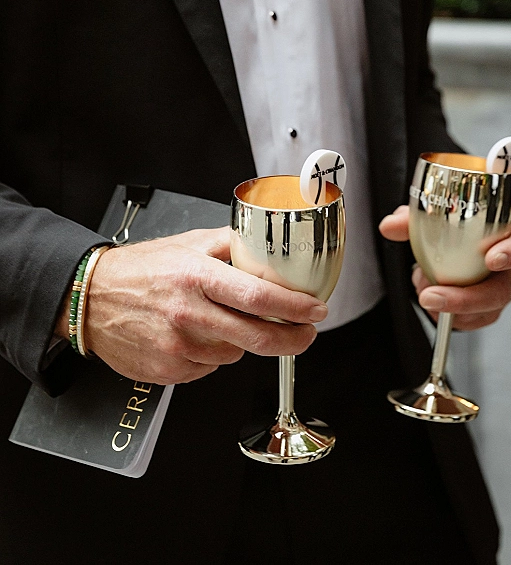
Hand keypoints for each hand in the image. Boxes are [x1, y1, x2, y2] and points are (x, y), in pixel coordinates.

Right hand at [59, 227, 326, 383]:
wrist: (91, 299)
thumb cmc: (140, 269)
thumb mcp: (188, 243)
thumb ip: (231, 245)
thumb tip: (269, 250)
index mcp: (198, 277)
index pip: (259, 297)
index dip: (295, 307)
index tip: (316, 310)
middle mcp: (189, 314)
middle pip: (257, 337)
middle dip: (291, 339)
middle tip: (305, 334)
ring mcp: (178, 347)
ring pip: (234, 354)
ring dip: (242, 342)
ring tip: (223, 321)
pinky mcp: (169, 371)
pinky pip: (210, 369)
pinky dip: (214, 355)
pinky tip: (198, 336)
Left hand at [379, 205, 510, 330]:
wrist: (442, 253)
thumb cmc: (445, 231)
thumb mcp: (427, 221)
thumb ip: (410, 221)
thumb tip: (389, 226)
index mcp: (505, 236)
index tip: (491, 260)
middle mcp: (508, 267)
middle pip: (501, 290)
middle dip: (466, 298)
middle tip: (431, 296)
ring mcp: (498, 292)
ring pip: (484, 310)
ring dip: (450, 308)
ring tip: (423, 293)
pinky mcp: (484, 312)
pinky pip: (470, 321)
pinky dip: (446, 316)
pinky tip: (431, 305)